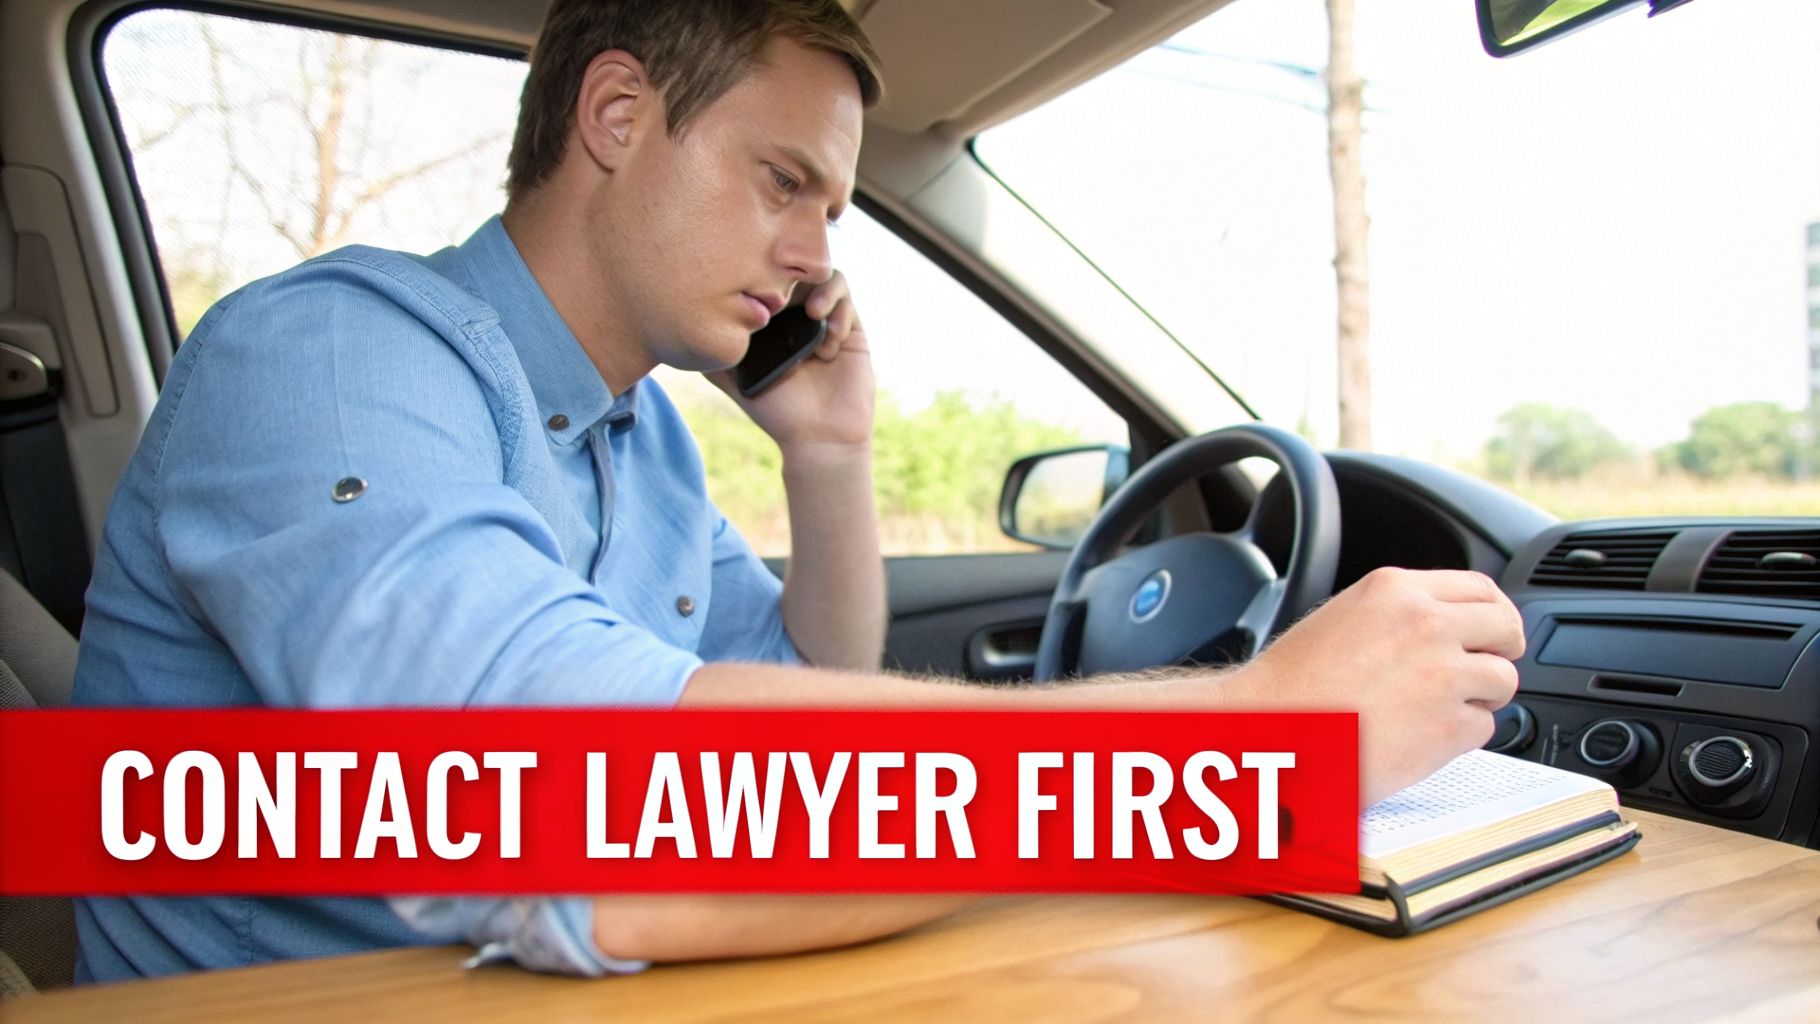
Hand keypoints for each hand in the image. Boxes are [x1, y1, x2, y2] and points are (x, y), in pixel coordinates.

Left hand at [709, 270, 873, 454]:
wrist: (818, 437)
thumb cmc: (776, 411)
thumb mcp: (735, 381)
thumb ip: (714, 355)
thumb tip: (684, 327)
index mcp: (770, 321)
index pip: (765, 279)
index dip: (761, 274)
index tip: (756, 293)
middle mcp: (796, 315)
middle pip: (794, 270)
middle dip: (791, 275)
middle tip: (785, 295)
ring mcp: (823, 319)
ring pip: (823, 276)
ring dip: (821, 290)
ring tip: (813, 315)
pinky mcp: (849, 328)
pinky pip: (845, 298)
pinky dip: (838, 309)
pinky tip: (828, 343)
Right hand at [1234, 567, 1525, 805]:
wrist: (1272, 732)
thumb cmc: (1293, 684)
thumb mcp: (1346, 617)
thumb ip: (1399, 612)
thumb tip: (1448, 624)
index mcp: (1397, 590)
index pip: (1481, 589)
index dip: (1493, 614)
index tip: (1492, 632)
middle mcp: (1427, 624)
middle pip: (1507, 629)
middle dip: (1500, 652)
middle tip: (1480, 672)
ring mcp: (1443, 675)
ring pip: (1502, 681)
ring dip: (1479, 698)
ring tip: (1436, 709)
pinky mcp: (1449, 726)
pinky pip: (1484, 728)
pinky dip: (1460, 737)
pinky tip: (1420, 736)